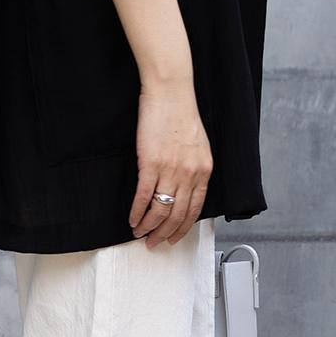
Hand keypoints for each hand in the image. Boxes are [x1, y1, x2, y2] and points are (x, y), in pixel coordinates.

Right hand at [129, 75, 212, 247]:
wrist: (170, 93)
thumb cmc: (181, 114)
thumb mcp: (197, 145)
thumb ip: (193, 168)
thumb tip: (183, 187)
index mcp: (203, 170)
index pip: (195, 210)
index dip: (182, 228)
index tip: (173, 237)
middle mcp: (189, 174)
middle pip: (177, 215)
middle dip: (164, 234)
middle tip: (154, 242)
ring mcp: (170, 170)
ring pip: (161, 211)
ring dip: (149, 226)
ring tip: (139, 233)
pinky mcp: (151, 164)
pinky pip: (144, 197)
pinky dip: (137, 212)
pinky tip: (132, 218)